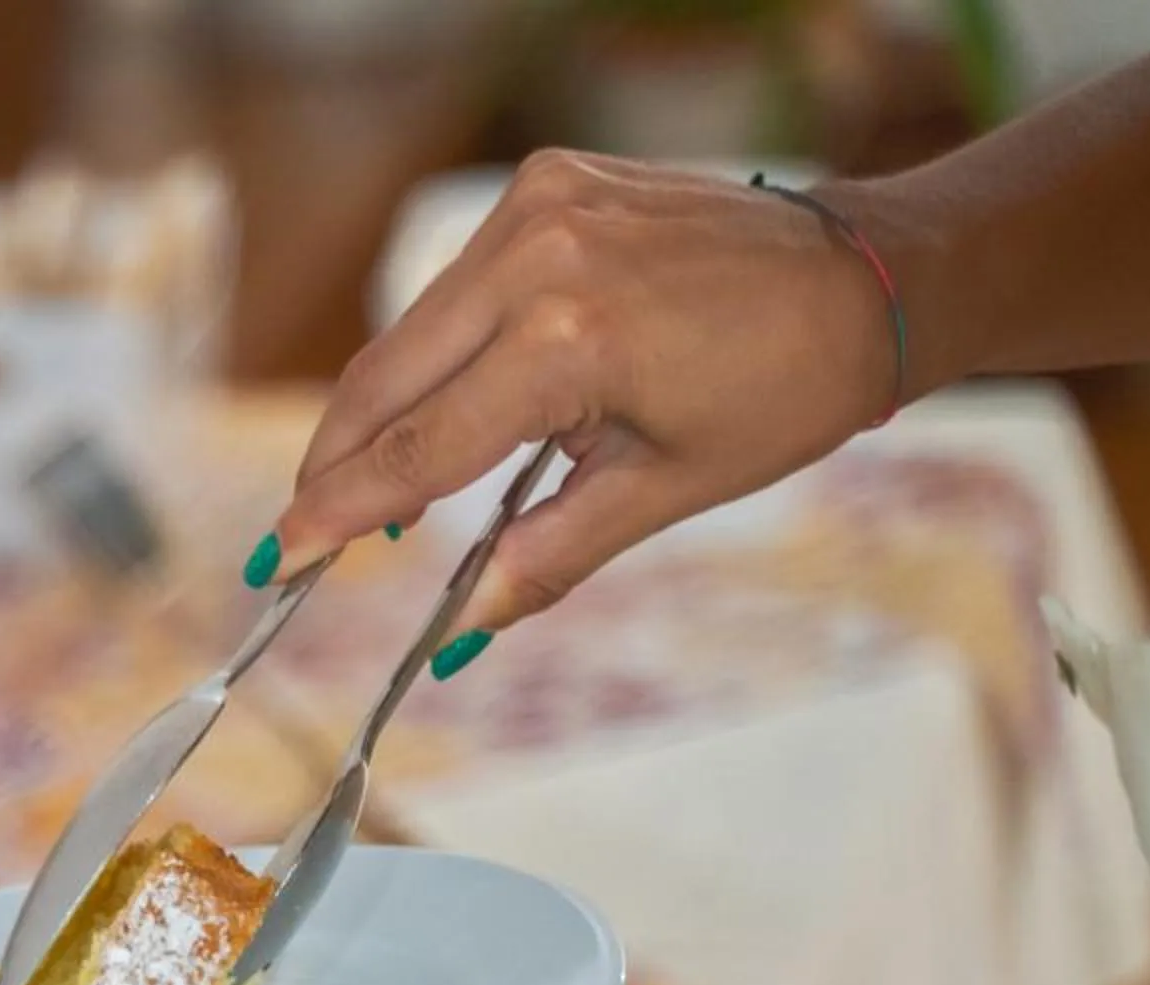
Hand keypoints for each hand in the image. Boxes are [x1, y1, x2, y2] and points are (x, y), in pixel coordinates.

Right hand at [264, 154, 896, 636]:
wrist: (868, 275)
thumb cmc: (786, 389)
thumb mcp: (662, 490)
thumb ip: (541, 557)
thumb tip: (454, 632)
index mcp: (567, 342)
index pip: (415, 449)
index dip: (339, 513)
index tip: (281, 559)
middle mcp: (535, 258)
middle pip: (382, 383)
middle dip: (335, 466)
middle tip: (301, 539)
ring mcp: (536, 210)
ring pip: (409, 335)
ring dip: (381, 415)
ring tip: (379, 494)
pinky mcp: (545, 187)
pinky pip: (455, 291)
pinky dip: (435, 356)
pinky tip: (445, 410)